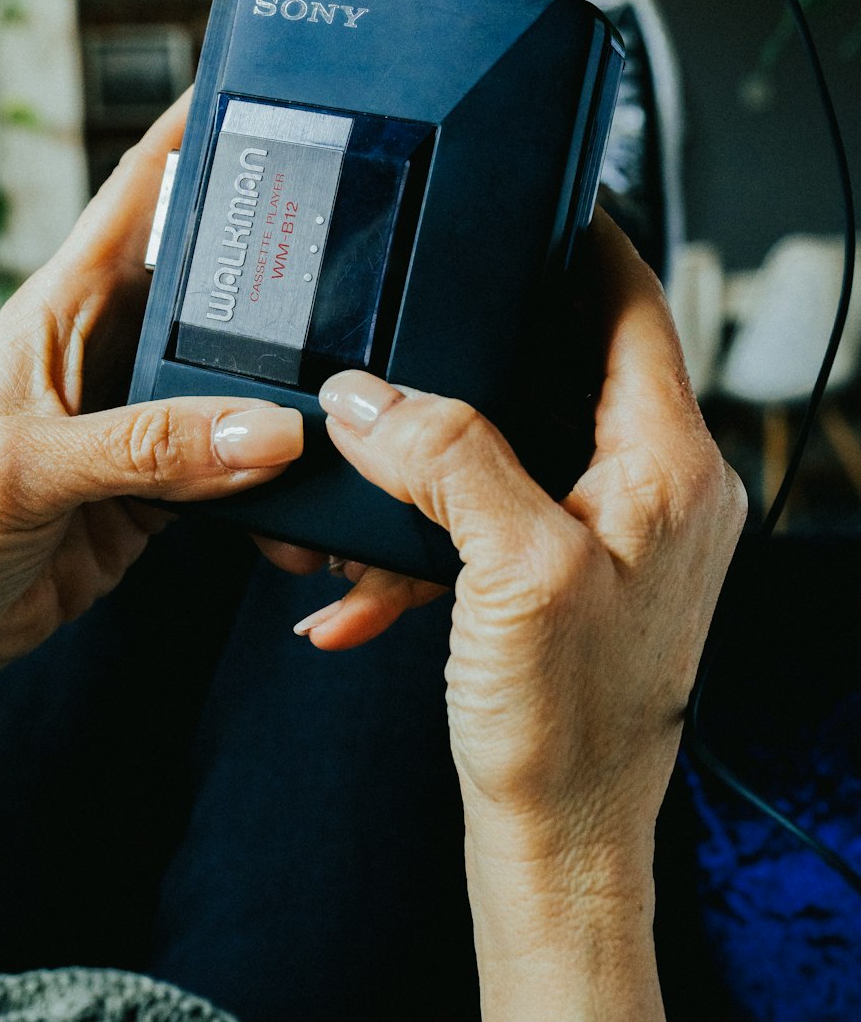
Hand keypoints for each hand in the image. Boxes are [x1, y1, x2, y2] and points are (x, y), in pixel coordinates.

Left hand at [0, 93, 302, 697]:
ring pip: (240, 375)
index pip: (139, 190)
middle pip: (213, 280)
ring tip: (351, 375)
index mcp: (64, 304)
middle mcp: (110, 347)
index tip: (263, 90)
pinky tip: (310, 478)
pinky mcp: (164, 483)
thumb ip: (151, 446)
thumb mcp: (29, 467)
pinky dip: (278, 473)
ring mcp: (143, 416)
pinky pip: (240, 461)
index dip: (196, 131)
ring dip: (289, 382)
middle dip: (279, 262)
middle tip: (358, 246)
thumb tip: (270, 428)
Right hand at [299, 211, 745, 896]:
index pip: (635, 303)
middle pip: (571, 359)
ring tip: (366, 466)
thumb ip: (445, 456)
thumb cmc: (570, 726)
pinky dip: (433, 530)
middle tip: (422, 304)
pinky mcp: (573, 570)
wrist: (563, 842)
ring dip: (437, 453)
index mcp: (669, 463)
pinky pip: (496, 511)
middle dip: (486, 340)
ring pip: (519, 437)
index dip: (586, 234)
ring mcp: (617, 529)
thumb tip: (370, 394)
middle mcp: (657, 486)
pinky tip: (365, 578)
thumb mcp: (509, 571)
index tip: (535, 191)